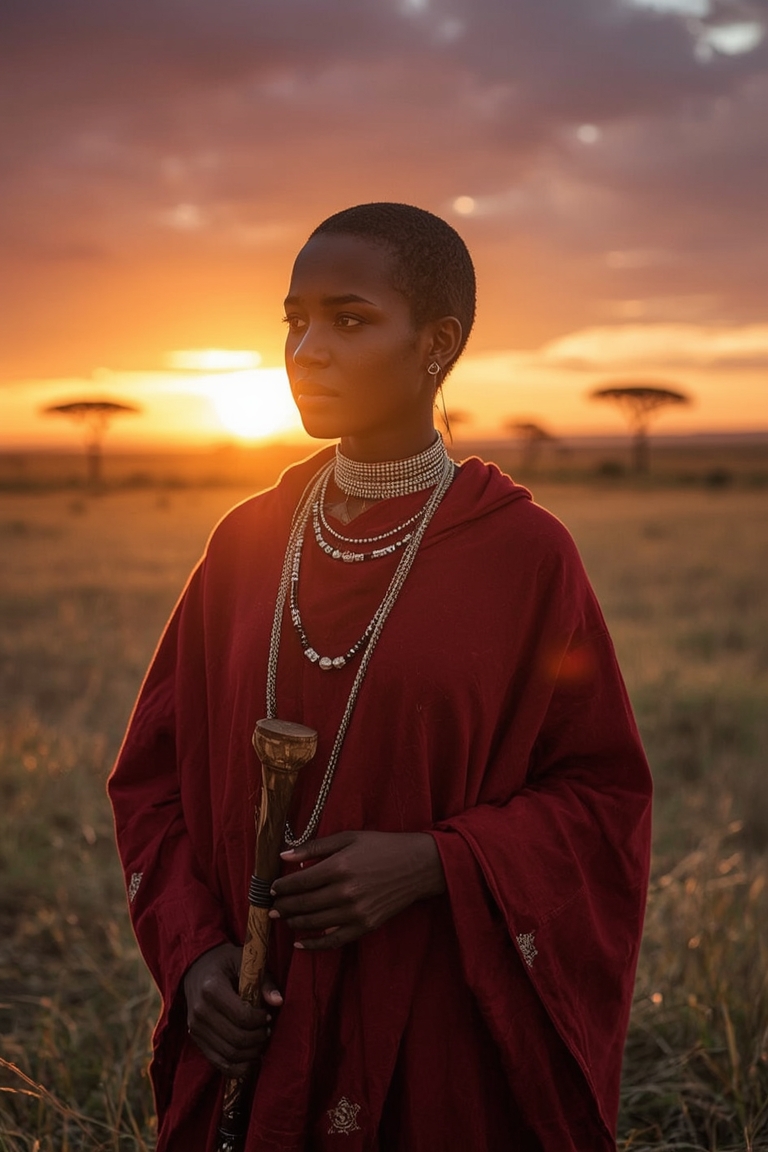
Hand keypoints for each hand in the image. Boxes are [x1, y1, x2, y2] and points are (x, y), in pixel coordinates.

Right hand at [183, 943, 283, 1076]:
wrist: (196, 967)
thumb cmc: (225, 963)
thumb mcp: (244, 961)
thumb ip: (264, 981)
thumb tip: (278, 1002)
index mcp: (212, 988)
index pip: (241, 1016)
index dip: (260, 1020)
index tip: (268, 1015)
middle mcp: (200, 1011)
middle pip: (236, 1039)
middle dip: (258, 1038)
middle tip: (267, 1030)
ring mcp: (195, 1027)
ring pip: (229, 1054)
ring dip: (251, 1053)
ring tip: (260, 1040)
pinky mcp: (195, 1039)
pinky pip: (218, 1063)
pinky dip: (237, 1067)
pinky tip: (250, 1058)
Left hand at [269, 831, 444, 951]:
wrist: (417, 865)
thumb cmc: (381, 846)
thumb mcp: (348, 838)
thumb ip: (314, 847)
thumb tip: (284, 856)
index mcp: (339, 867)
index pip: (299, 882)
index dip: (281, 887)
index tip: (272, 889)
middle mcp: (345, 892)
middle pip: (303, 904)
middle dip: (283, 906)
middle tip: (271, 907)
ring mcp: (356, 912)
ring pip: (314, 923)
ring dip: (294, 922)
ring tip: (284, 919)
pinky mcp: (365, 926)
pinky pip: (334, 940)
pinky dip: (314, 944)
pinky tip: (300, 943)